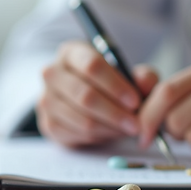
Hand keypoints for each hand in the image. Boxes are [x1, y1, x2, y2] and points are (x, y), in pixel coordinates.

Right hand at [36, 40, 158, 147]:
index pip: (91, 66)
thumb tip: (144, 81)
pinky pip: (77, 134)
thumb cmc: (110, 84)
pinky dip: (99, 137)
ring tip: (127, 129)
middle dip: (115, 113)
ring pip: (82, 119)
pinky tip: (111, 132)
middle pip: (85, 95)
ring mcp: (46, 99)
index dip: (115, 86)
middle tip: (136, 124)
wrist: (87, 102)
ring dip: (110, 128)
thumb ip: (143, 76)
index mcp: (71, 53)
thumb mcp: (130, 74)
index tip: (135, 102)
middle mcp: (53, 73)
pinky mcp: (48, 123)